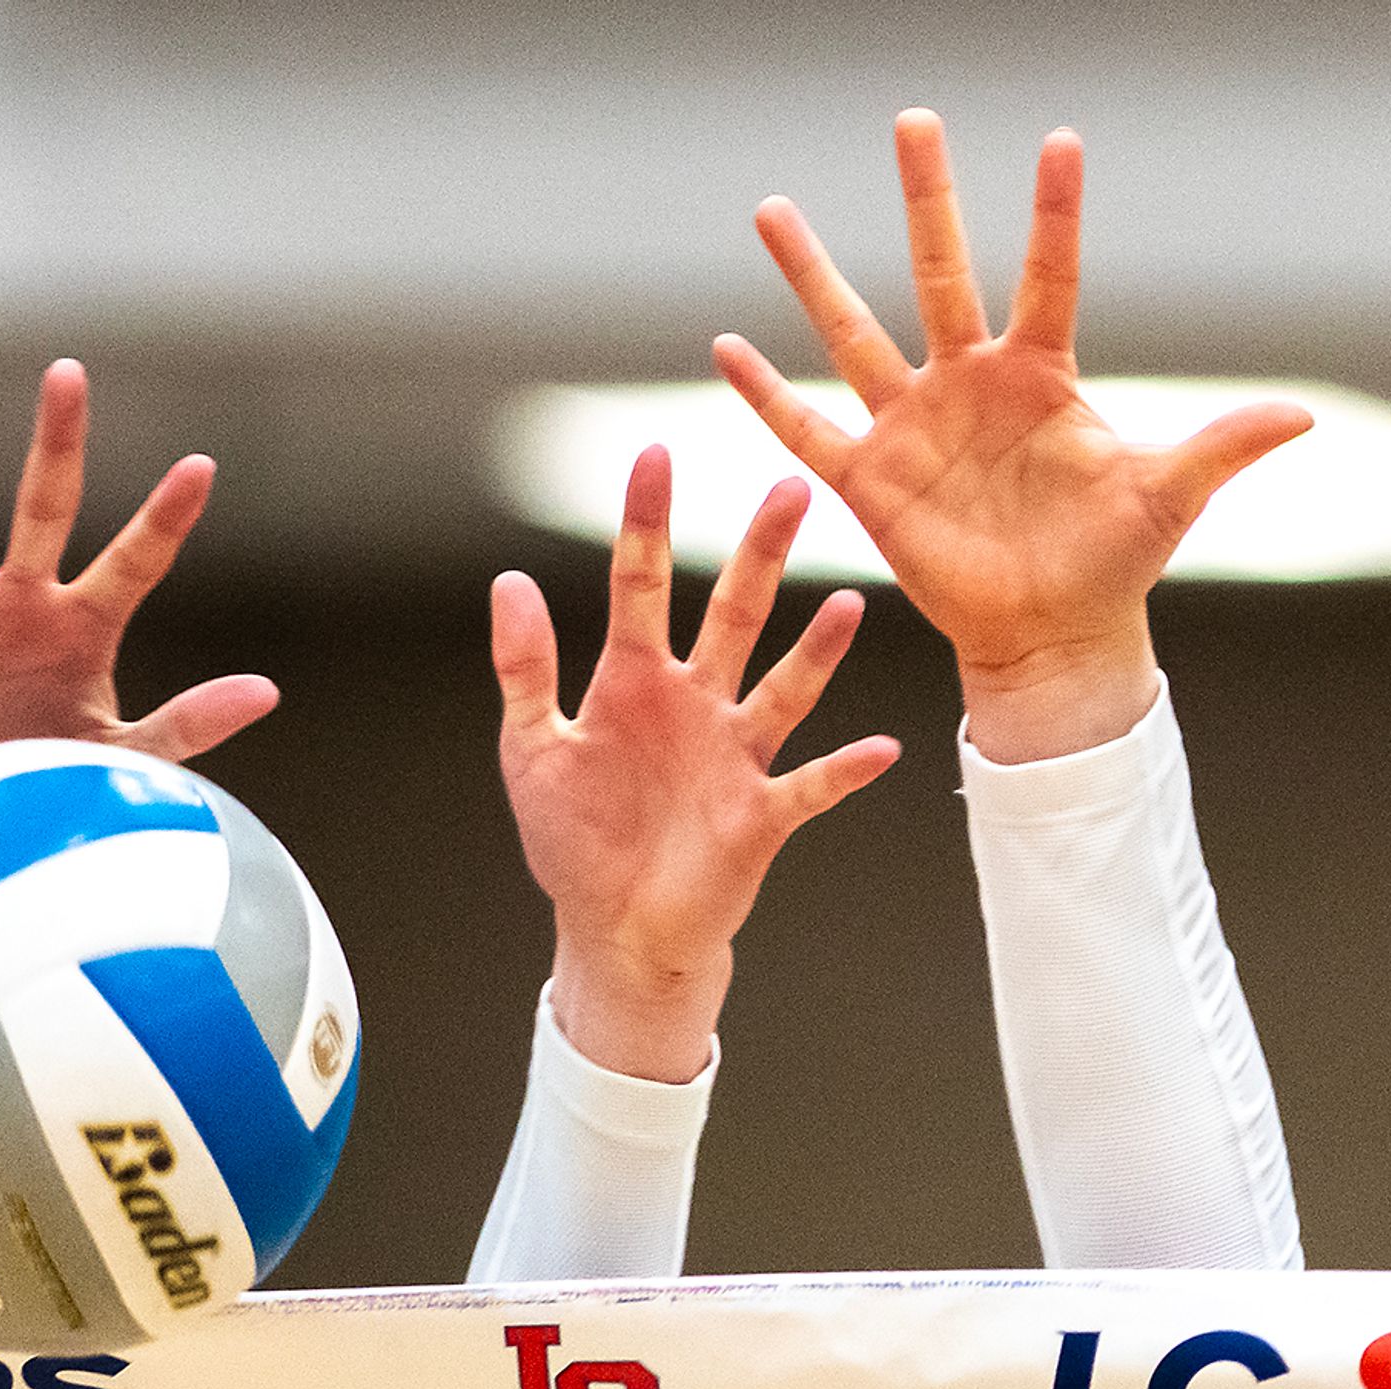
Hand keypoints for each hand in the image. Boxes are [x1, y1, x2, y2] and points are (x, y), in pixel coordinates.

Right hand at [0, 359, 278, 791]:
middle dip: (58, 445)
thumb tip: (268, 690)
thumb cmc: (43, 790)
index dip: (165, 519)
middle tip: (68, 373)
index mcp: (84, 628)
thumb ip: (188, 723)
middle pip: (45, 507)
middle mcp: (24, 600)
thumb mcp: (117, 759)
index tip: (201, 466)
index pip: (135, 562)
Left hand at [493, 448, 901, 1082]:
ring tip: (847, 601)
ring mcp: (734, 757)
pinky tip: (881, 749)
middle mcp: (696, 705)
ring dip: (816, 649)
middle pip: (734, 614)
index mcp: (634, 683)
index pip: (641, 585)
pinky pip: (810, 786)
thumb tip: (509, 581)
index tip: (655, 454)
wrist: (617, 931)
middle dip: (760, 553)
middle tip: (791, 488)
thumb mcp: (532, 750)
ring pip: (783, 687)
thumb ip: (524, 668)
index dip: (646, 521)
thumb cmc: (577, 843)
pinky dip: (845, 771)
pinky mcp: (760, 815)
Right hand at [715, 112, 1308, 762]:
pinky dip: (765, 395)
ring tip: (773, 210)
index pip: (1048, 275)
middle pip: (940, 271)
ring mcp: (914, 427)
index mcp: (1039, 376)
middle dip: (927, 197)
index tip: (1061, 140)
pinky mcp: (872, 483)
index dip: (1054, 213)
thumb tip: (1302, 415)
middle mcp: (969, 384)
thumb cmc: (1113, 563)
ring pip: (854, 334)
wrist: (1054, 637)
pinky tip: (722, 347)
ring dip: (813, 274)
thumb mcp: (1168, 497)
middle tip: (914, 119)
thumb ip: (1222, 447)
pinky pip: (807, 431)